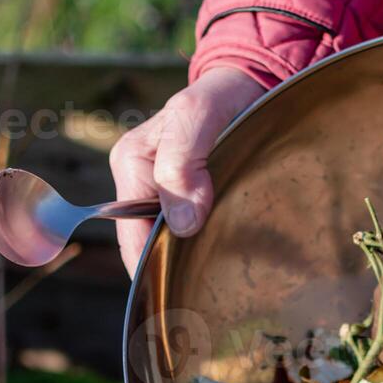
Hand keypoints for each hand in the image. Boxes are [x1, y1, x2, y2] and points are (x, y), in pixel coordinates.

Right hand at [109, 67, 265, 276]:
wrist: (251, 85)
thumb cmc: (221, 95)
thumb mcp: (198, 116)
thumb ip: (182, 162)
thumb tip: (181, 223)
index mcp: (131, 164)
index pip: (131, 235)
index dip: (152, 268)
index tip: (183, 295)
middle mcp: (141, 181)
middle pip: (148, 245)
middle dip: (172, 270)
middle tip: (207, 297)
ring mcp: (165, 191)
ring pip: (171, 243)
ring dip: (192, 262)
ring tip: (218, 285)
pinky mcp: (190, 197)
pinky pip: (192, 233)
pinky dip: (206, 248)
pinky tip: (226, 262)